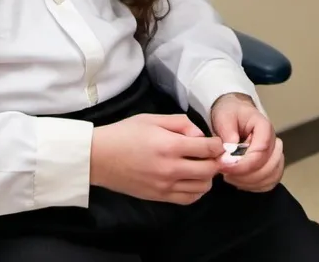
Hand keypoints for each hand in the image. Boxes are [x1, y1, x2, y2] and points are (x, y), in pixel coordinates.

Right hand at [90, 113, 222, 204]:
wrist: (101, 157)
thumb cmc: (126, 133)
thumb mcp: (154, 119)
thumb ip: (181, 123)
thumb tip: (200, 135)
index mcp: (170, 146)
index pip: (208, 149)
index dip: (218, 144)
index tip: (216, 141)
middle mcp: (171, 169)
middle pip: (209, 170)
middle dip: (215, 161)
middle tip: (212, 154)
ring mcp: (165, 187)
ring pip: (202, 188)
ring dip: (207, 177)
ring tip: (201, 166)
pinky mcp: (159, 198)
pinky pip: (188, 199)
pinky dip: (196, 191)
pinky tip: (192, 180)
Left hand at [210, 93, 283, 193]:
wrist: (234, 115)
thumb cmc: (230, 114)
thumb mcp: (224, 115)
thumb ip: (227, 130)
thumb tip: (232, 147)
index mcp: (264, 127)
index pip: (261, 150)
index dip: (243, 163)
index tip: (224, 166)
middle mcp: (273, 142)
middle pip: (268, 166)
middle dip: (244, 174)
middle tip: (224, 170)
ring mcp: (273, 156)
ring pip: (270, 177)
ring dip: (248, 181)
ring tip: (228, 175)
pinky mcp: (270, 167)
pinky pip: (268, 183)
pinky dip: (253, 186)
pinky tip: (237, 180)